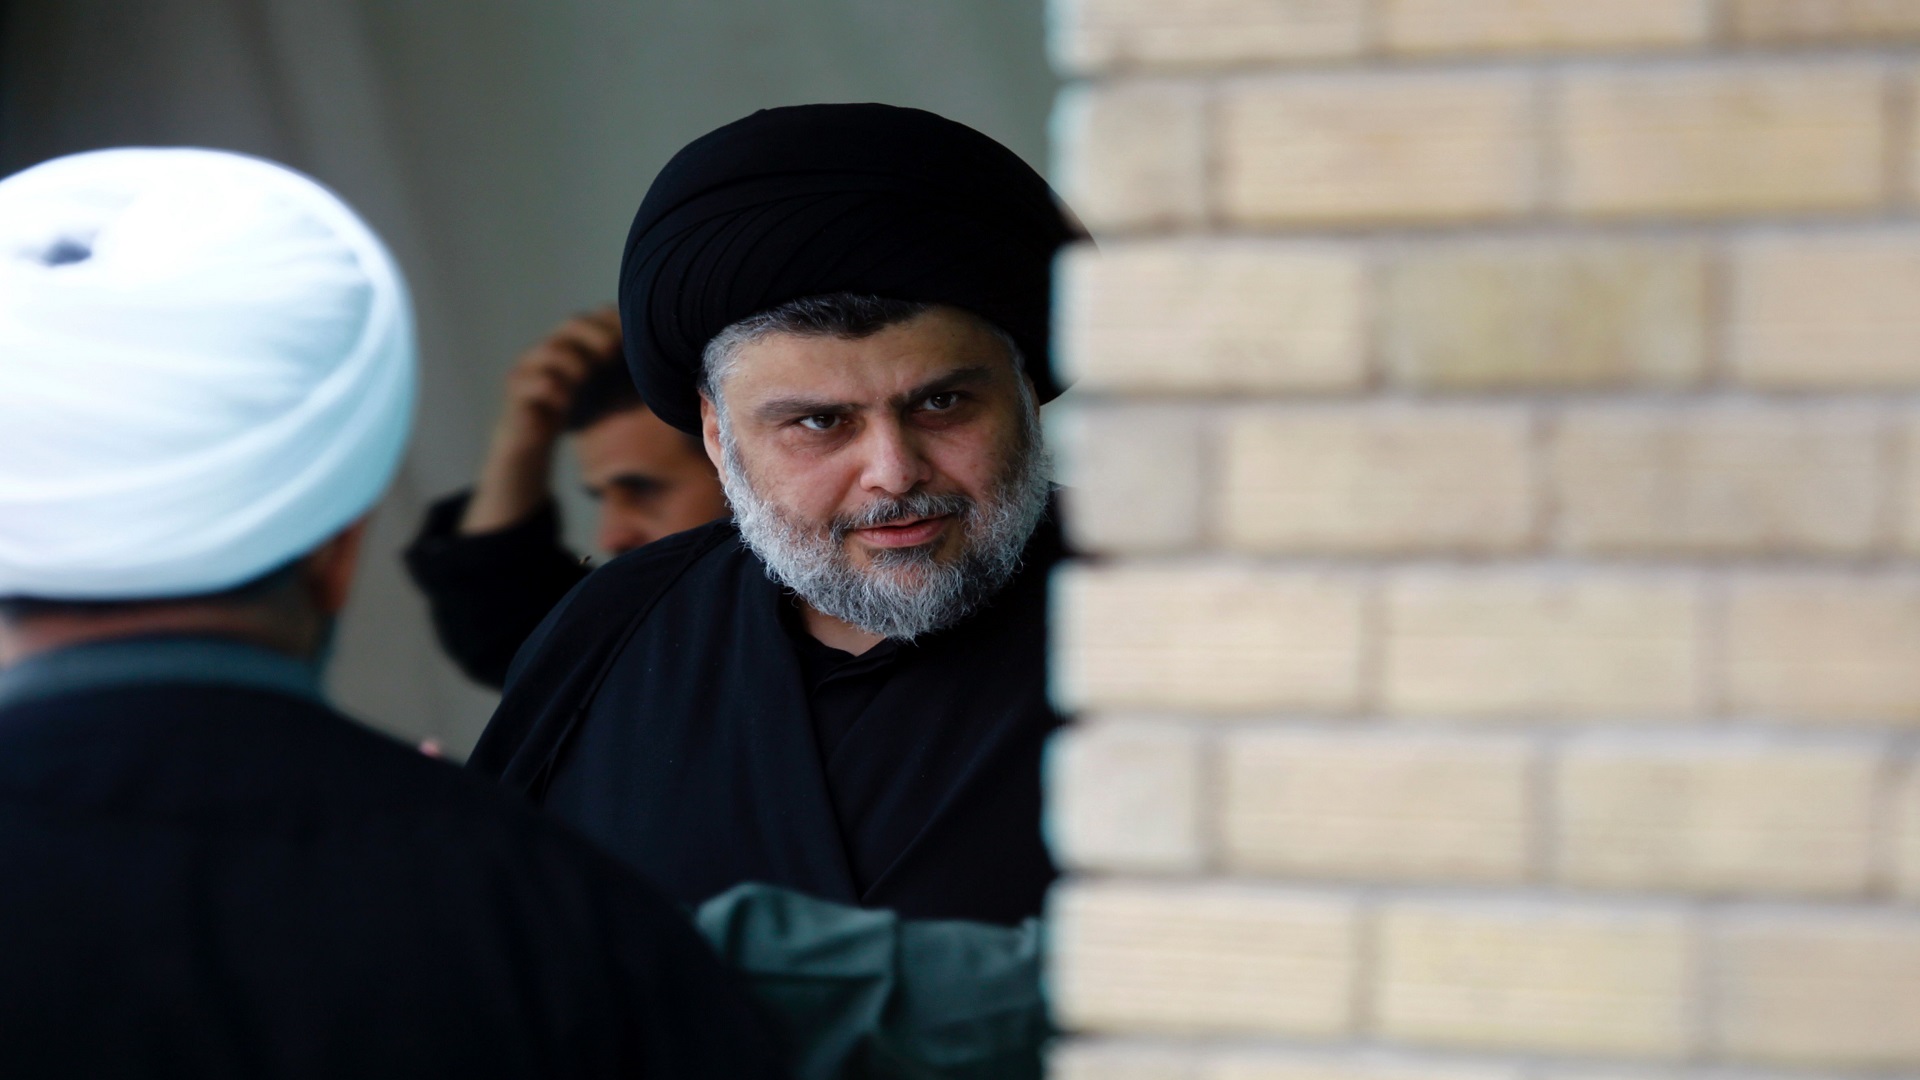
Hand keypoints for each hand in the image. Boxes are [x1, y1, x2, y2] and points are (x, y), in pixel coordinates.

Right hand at [461, 307, 621, 535]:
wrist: (529, 438)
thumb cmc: (570, 411)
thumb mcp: (599, 391)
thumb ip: (620, 375)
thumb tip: (661, 372)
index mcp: (573, 343)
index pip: (594, 317)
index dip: (612, 322)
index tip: (632, 338)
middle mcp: (551, 346)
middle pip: (572, 322)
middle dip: (596, 334)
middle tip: (614, 351)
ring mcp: (530, 364)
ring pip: (552, 349)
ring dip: (575, 362)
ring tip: (586, 378)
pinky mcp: (516, 387)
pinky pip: (535, 381)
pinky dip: (553, 388)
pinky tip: (566, 401)